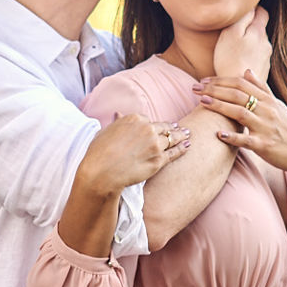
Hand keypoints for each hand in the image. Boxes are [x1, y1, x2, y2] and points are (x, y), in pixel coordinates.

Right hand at [75, 113, 189, 196]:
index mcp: (134, 119)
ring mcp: (155, 145)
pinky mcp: (159, 160)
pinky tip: (187, 146)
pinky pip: (174, 153)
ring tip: (187, 135)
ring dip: (181, 136)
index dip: (155, 125)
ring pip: (172, 138)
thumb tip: (118, 114)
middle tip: (180, 129)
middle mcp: (147, 129)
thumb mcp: (106, 131)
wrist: (102, 172)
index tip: (161, 126)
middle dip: (172, 128)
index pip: (149, 121)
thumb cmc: (99, 152)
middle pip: (164, 127)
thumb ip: (116, 123)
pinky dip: (182, 149)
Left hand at [196, 71, 286, 179]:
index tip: (203, 80)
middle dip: (214, 90)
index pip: (241, 84)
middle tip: (195, 88)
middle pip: (237, 95)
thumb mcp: (277, 105)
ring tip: (202, 102)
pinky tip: (218, 134)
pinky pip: (246, 140)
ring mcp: (265, 127)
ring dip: (219, 107)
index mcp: (269, 100)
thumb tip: (246, 71)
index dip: (221, 81)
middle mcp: (267, 111)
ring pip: (240, 113)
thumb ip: (261, 88)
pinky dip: (232, 137)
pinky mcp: (264, 145)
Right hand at [212, 8, 270, 82]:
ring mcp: (266, 59)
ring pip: (258, 45)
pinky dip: (248, 58)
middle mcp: (266, 44)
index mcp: (259, 32)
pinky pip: (256, 59)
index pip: (262, 12)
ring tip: (233, 50)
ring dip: (248, 44)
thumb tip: (251, 6)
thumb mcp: (231, 33)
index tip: (242, 11)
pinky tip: (238, 64)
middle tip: (233, 30)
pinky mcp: (262, 72)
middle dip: (249, 27)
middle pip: (260, 29)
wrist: (239, 92)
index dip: (254, 8)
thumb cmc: (230, 60)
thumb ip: (242, 17)